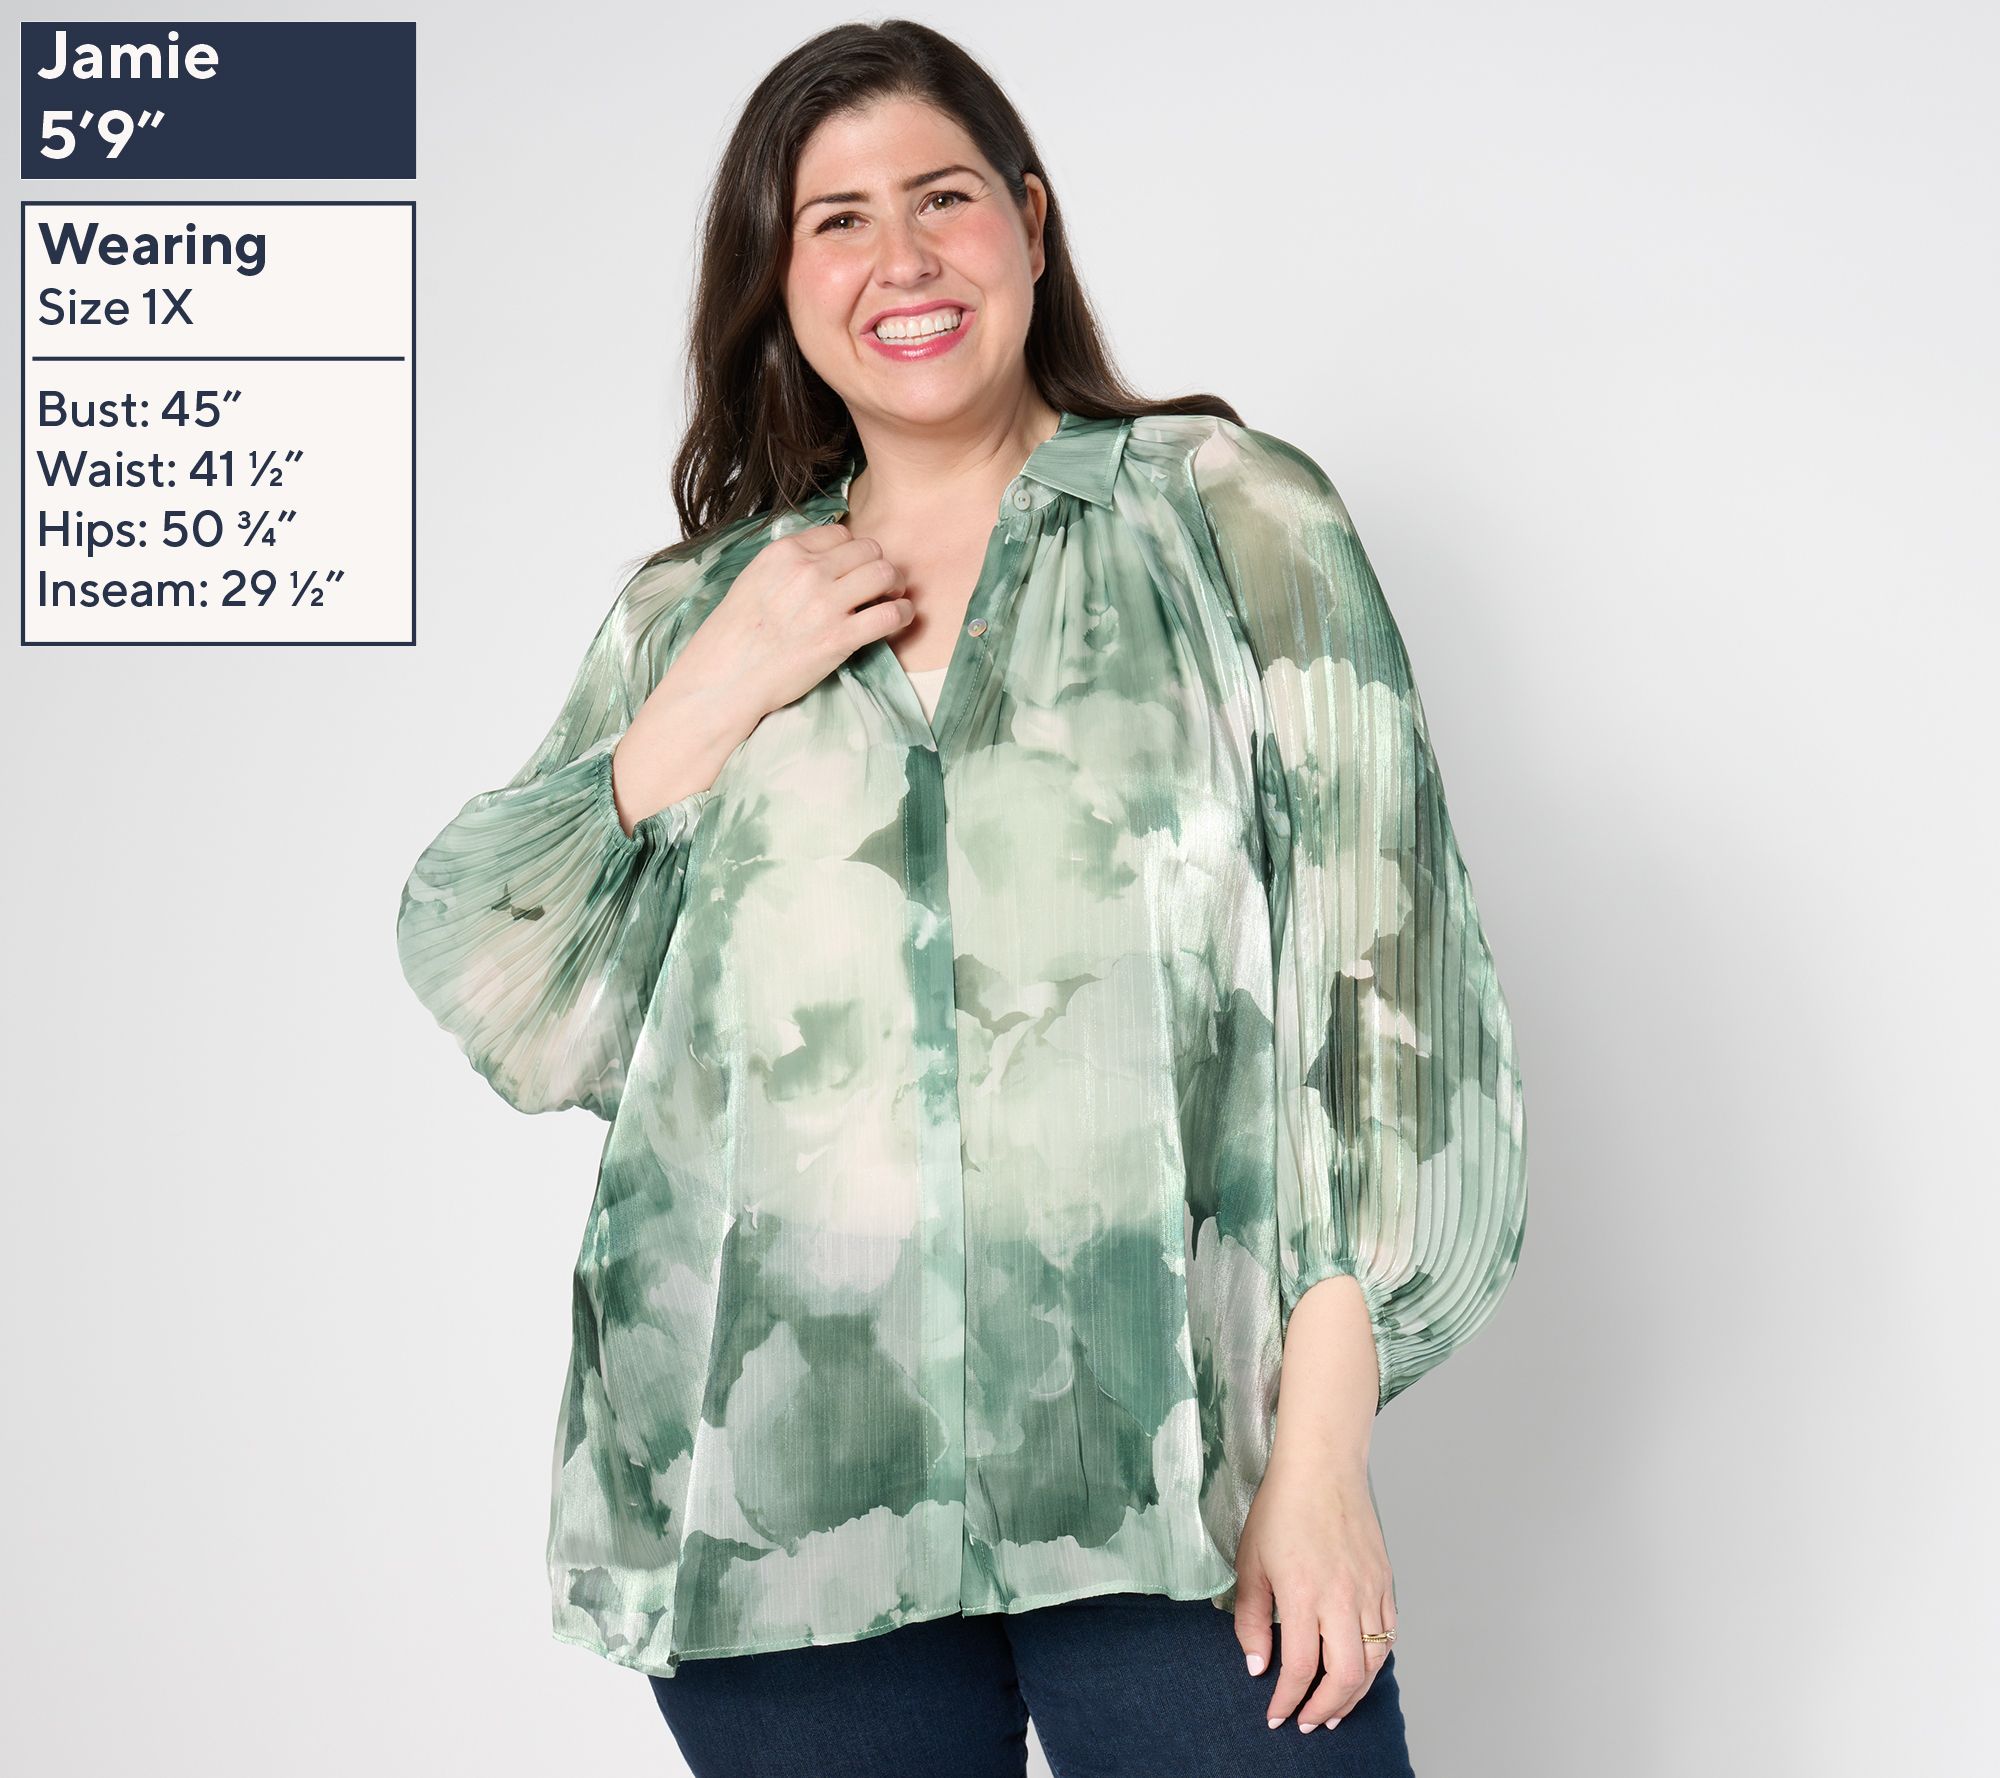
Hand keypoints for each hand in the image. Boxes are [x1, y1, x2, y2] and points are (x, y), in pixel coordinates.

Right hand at [613, 523, 908, 822]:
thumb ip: (788, 564)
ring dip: (895, 585)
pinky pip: (891, 614)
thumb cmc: (734, 635)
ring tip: (891, 598)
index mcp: (784, 552)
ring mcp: (825, 604)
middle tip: (880, 583)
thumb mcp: (753, 580)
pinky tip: (899, 618)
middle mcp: (807, 571)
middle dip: (878, 564)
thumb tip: (820, 558)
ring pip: (885, 574)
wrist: (725, 678)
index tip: (853, 567)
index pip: (840, 533)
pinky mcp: (840, 638)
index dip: (852, 550)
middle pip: (869, 549)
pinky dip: (903, 614)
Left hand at [1232, 1455, 1397, 1732]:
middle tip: (1308, 1722)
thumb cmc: (1281, 1508)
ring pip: (1373, 1661)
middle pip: (1345, 1676)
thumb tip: (1258, 1665)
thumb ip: (1252, 1619)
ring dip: (1355, 1693)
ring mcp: (1369, 1590)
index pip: (1300, 1668)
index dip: (1287, 1700)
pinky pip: (1388, 1634)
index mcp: (1303, 1594)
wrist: (1322, 1467)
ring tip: (1335, 1708)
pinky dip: (1376, 1660)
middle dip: (1325, 1709)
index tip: (1276, 1715)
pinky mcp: (1385, 1581)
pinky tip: (1360, 1668)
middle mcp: (1341, 1598)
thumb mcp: (1250, 1563)